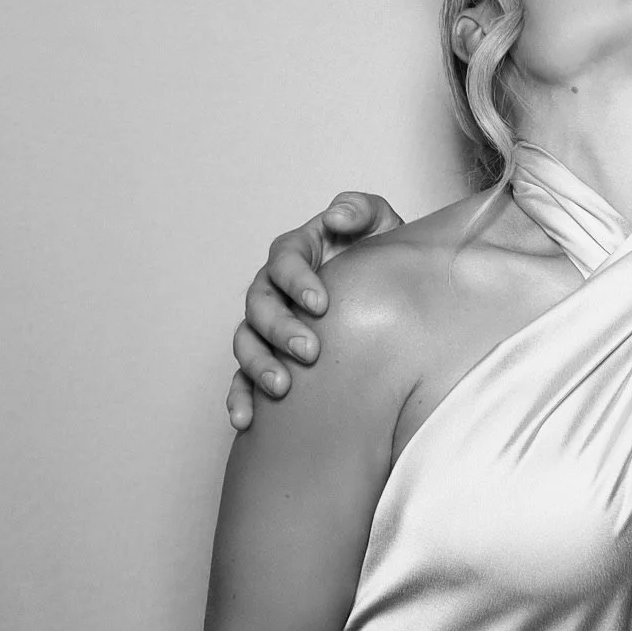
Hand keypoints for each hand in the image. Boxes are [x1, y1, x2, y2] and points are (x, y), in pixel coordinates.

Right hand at [226, 191, 401, 430]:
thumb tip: (335, 217)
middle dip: (282, 329)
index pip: (285, 261)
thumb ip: (361, 210)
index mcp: (297, 254)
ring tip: (282, 387)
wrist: (392, 297)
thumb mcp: (381, 225)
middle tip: (311, 351)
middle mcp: (274, 289)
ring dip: (258, 365)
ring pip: (246, 342)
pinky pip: (241, 379)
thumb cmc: (380, 258)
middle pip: (260, 306)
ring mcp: (267, 326)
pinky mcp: (268, 358)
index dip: (298, 281)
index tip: (322, 303)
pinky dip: (239, 398)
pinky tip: (246, 420)